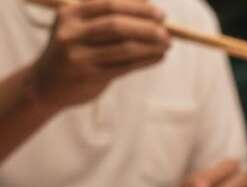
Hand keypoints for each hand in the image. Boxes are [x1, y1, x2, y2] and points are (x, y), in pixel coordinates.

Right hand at [29, 0, 168, 111]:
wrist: (46, 84)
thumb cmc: (74, 50)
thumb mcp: (79, 27)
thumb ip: (107, 16)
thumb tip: (150, 8)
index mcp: (70, 13)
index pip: (110, 3)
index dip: (139, 7)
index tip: (160, 13)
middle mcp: (71, 32)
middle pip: (117, 24)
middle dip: (147, 26)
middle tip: (167, 31)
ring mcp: (79, 55)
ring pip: (125, 47)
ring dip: (152, 45)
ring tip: (167, 44)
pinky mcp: (89, 76)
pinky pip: (126, 66)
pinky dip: (147, 59)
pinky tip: (159, 56)